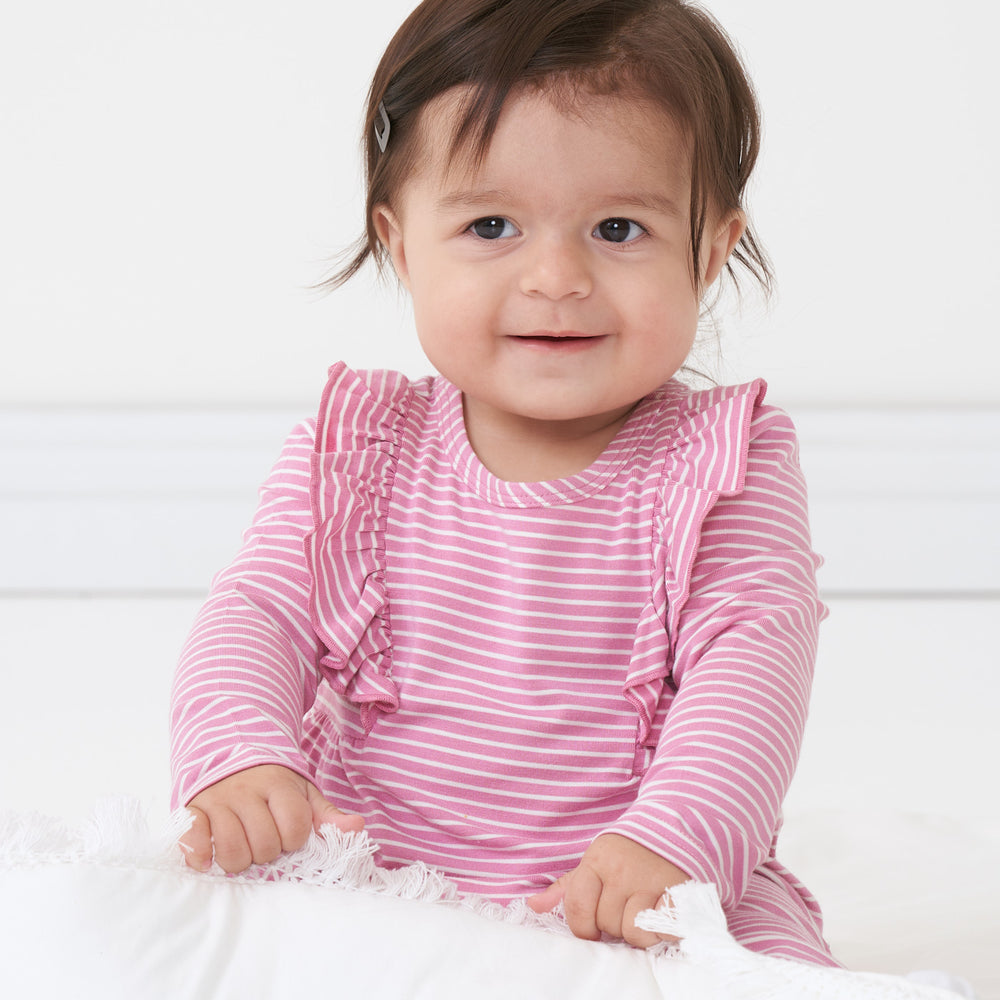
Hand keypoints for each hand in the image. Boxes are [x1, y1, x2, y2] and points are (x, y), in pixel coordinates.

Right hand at [180, 764, 363, 873]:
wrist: (231, 754)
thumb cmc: (272, 784)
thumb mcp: (303, 793)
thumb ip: (327, 815)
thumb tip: (357, 828)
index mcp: (278, 785)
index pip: (295, 826)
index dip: (295, 839)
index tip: (289, 834)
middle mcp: (246, 791)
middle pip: (265, 843)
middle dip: (269, 851)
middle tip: (266, 841)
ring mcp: (217, 800)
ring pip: (231, 849)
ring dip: (240, 859)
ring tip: (245, 848)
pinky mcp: (192, 810)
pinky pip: (192, 838)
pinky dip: (199, 854)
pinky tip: (207, 860)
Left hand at [527, 833, 687, 947]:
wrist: (673, 825)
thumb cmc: (627, 853)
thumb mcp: (594, 862)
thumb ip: (566, 888)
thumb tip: (534, 906)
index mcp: (596, 861)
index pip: (577, 909)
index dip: (584, 927)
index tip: (595, 927)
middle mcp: (621, 870)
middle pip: (607, 924)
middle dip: (614, 924)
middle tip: (626, 907)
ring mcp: (650, 881)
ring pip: (633, 932)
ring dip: (638, 931)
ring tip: (643, 911)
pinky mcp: (679, 893)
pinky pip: (663, 929)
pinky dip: (663, 929)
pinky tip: (662, 914)